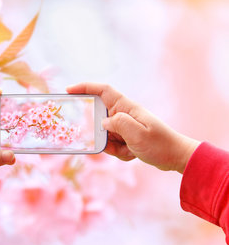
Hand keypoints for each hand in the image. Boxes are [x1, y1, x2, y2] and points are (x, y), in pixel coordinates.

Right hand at [66, 83, 199, 172]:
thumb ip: (118, 124)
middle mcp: (123, 114)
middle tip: (109, 143)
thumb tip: (102, 122)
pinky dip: (118, 152)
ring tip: (128, 150)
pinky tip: (132, 154)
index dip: (85, 87)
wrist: (176, 157)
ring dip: (112, 146)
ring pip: (104, 134)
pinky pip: (111, 145)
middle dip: (99, 133)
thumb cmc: (160, 144)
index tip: (69, 91)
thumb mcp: (138, 134)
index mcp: (126, 108)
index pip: (102, 90)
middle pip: (99, 118)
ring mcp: (124, 126)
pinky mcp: (125, 137)